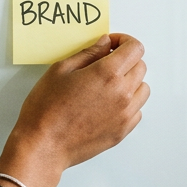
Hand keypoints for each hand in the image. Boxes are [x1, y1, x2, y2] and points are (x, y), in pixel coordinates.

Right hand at [0, 34, 149, 186]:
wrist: (44, 145)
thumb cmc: (46, 108)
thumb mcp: (61, 70)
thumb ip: (88, 53)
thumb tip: (105, 43)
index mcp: (107, 73)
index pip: (135, 48)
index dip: (124, 41)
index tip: (112, 45)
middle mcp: (122, 93)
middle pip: (141, 66)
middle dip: (126, 60)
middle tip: (105, 64)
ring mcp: (125, 114)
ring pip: (142, 89)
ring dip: (130, 81)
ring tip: (108, 85)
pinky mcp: (123, 131)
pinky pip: (137, 110)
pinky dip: (128, 103)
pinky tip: (108, 104)